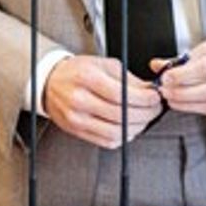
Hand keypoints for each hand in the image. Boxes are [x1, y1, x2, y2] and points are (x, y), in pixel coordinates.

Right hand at [39, 54, 161, 147]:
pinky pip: (106, 141)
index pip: (121, 95)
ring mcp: (77, 119)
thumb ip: (128, 79)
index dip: (144, 99)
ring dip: (137, 127)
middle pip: (121, 115)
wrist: (50, 83)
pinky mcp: (77, 132)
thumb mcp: (104, 65)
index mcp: (87, 79)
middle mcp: (80, 100)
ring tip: (144, 118)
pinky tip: (128, 127)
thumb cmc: (77, 72)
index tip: (155, 97)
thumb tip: (150, 91)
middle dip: (146, 113)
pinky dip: (123, 136)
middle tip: (155, 108)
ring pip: (116, 132)